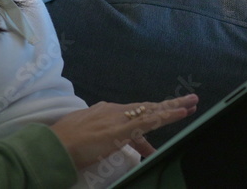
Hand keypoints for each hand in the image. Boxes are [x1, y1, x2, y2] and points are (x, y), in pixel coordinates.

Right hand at [49, 94, 198, 169]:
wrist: (55, 146)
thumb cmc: (66, 144)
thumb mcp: (88, 138)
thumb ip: (104, 139)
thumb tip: (114, 143)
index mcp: (106, 112)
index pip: (136, 112)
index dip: (154, 112)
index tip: (169, 112)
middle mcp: (114, 111)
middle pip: (148, 107)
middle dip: (169, 105)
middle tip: (190, 101)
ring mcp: (118, 119)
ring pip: (152, 110)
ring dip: (173, 107)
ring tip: (191, 104)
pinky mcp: (121, 129)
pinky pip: (149, 121)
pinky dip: (166, 116)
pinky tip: (180, 114)